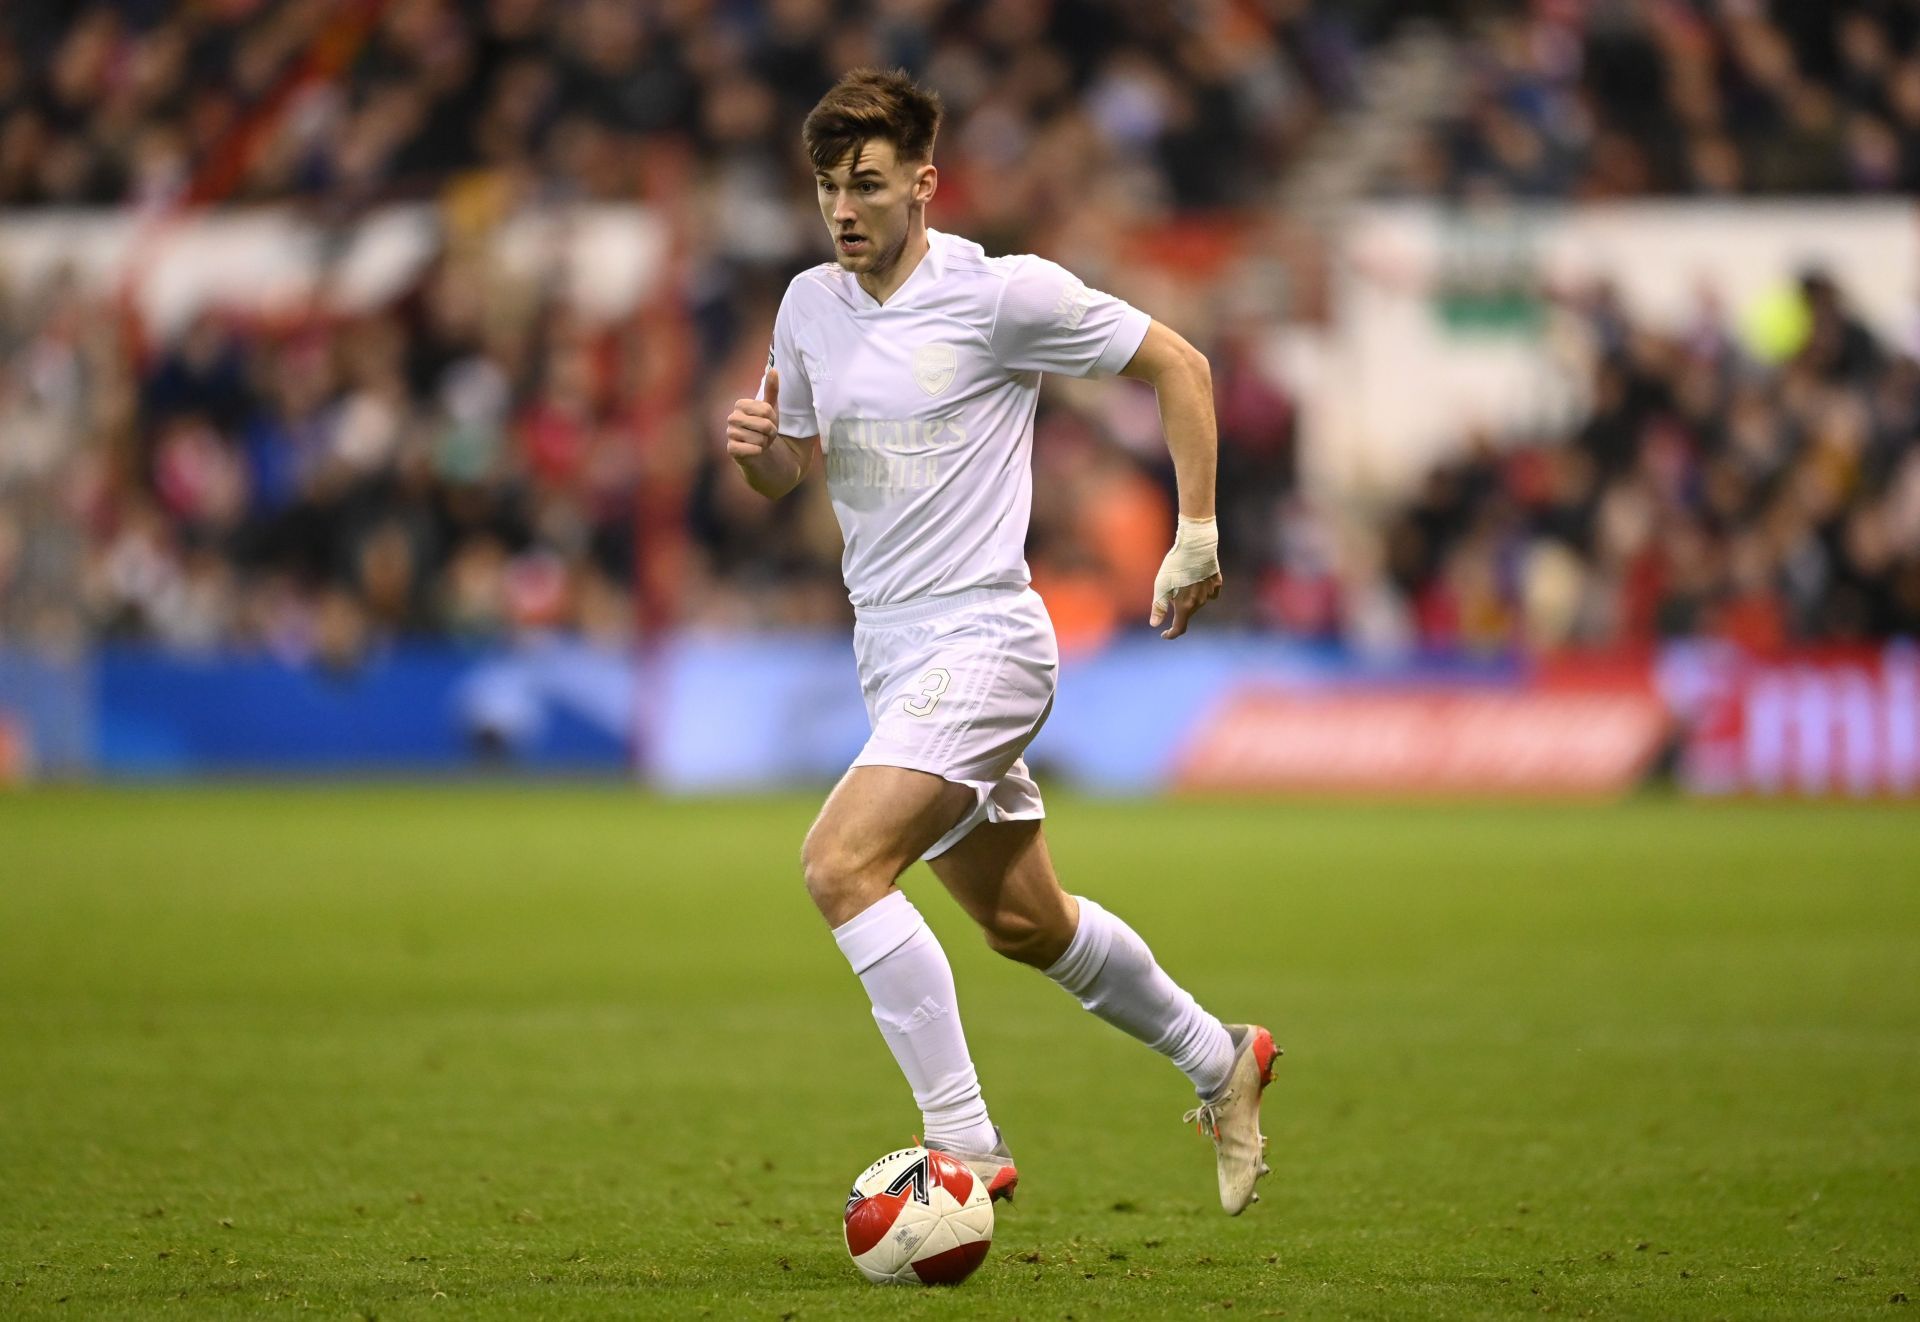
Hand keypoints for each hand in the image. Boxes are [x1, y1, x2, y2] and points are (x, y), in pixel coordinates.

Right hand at [726, 368, 779, 460]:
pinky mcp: (731, 449)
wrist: (759, 451)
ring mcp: (730, 434)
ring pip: (759, 439)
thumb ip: (772, 389)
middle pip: (764, 424)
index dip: (772, 418)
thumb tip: (773, 369)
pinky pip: (751, 449)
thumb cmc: (764, 427)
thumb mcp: (771, 408)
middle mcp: (732, 418)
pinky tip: (755, 451)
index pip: (766, 410)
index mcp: (740, 405)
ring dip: (765, 443)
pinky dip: (758, 451)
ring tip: (760, 442)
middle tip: (765, 434)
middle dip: (770, 432)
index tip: (768, 421)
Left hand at [1150, 514, 1221, 638]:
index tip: (1164, 634)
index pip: (1180, 628)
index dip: (1171, 634)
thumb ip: (1158, 607)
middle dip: (1178, 605)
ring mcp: (1210, 592)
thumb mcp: (1161, 586)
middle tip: (1170, 587)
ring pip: (1198, 601)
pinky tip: (1197, 577)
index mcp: (1185, 606)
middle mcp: (1200, 602)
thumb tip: (1154, 625)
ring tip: (1183, 578)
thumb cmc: (1175, 565)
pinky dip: (1202, 589)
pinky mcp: (1217, 582)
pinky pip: (1209, 591)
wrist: (1196, 546)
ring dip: (1190, 596)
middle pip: (1188, 611)